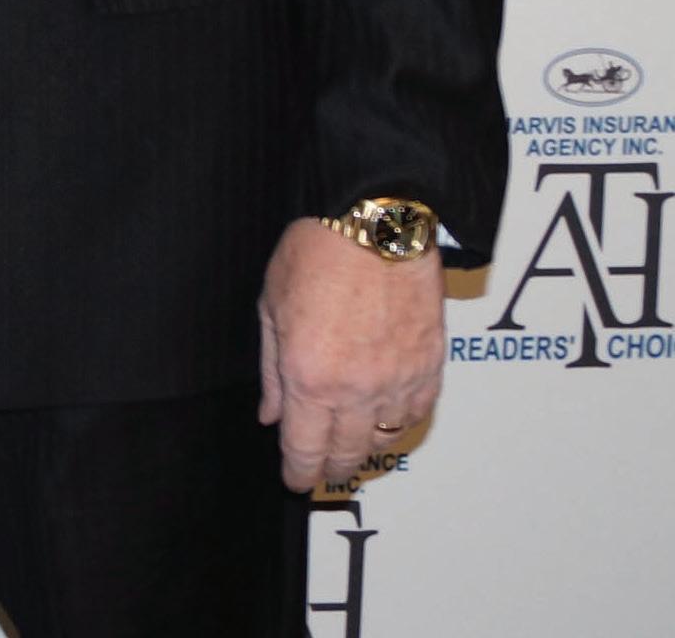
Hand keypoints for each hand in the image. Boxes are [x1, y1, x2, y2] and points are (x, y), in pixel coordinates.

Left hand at [257, 217, 443, 490]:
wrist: (376, 221)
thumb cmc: (317, 250)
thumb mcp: (272, 304)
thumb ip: (271, 369)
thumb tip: (271, 414)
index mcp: (310, 378)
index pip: (305, 450)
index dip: (298, 473)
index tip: (294, 479)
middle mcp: (356, 390)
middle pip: (346, 454)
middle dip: (330, 467)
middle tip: (321, 467)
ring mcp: (397, 381)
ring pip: (385, 439)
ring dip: (366, 447)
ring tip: (353, 443)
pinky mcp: (429, 366)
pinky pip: (417, 412)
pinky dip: (401, 420)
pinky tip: (387, 413)